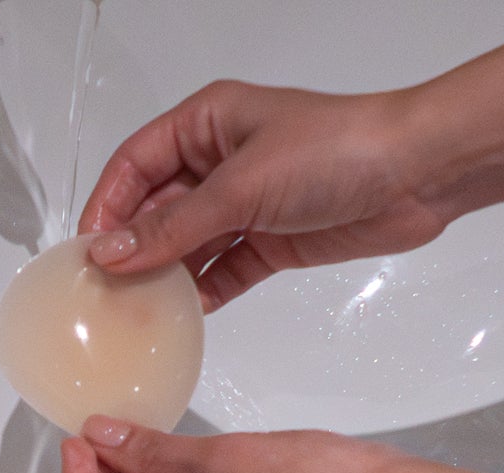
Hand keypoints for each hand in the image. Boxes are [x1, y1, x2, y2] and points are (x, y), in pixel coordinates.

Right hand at [77, 82, 446, 309]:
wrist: (418, 173)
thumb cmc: (337, 149)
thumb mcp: (239, 187)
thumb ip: (170, 227)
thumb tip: (110, 253)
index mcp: (206, 124)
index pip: (133, 165)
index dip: (104, 207)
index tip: (84, 253)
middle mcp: (218, 163)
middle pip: (153, 211)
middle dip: (129, 250)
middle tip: (103, 293)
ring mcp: (242, 205)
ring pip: (184, 247)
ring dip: (162, 279)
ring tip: (135, 313)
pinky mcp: (267, 242)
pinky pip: (219, 273)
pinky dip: (201, 295)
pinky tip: (183, 317)